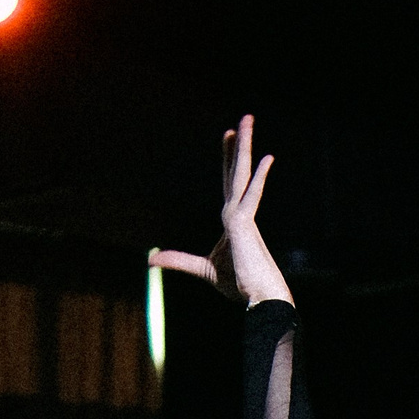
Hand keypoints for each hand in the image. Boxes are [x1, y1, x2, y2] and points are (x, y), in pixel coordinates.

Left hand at [150, 114, 294, 308]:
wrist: (261, 299)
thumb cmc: (240, 286)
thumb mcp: (201, 269)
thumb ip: (179, 261)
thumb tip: (150, 261)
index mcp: (233, 220)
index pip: (229, 183)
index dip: (229, 159)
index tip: (230, 137)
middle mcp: (239, 213)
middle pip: (237, 172)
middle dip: (239, 145)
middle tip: (244, 119)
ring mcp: (243, 216)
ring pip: (242, 174)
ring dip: (245, 147)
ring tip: (248, 120)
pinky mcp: (245, 225)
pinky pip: (251, 195)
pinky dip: (258, 178)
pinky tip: (267, 157)